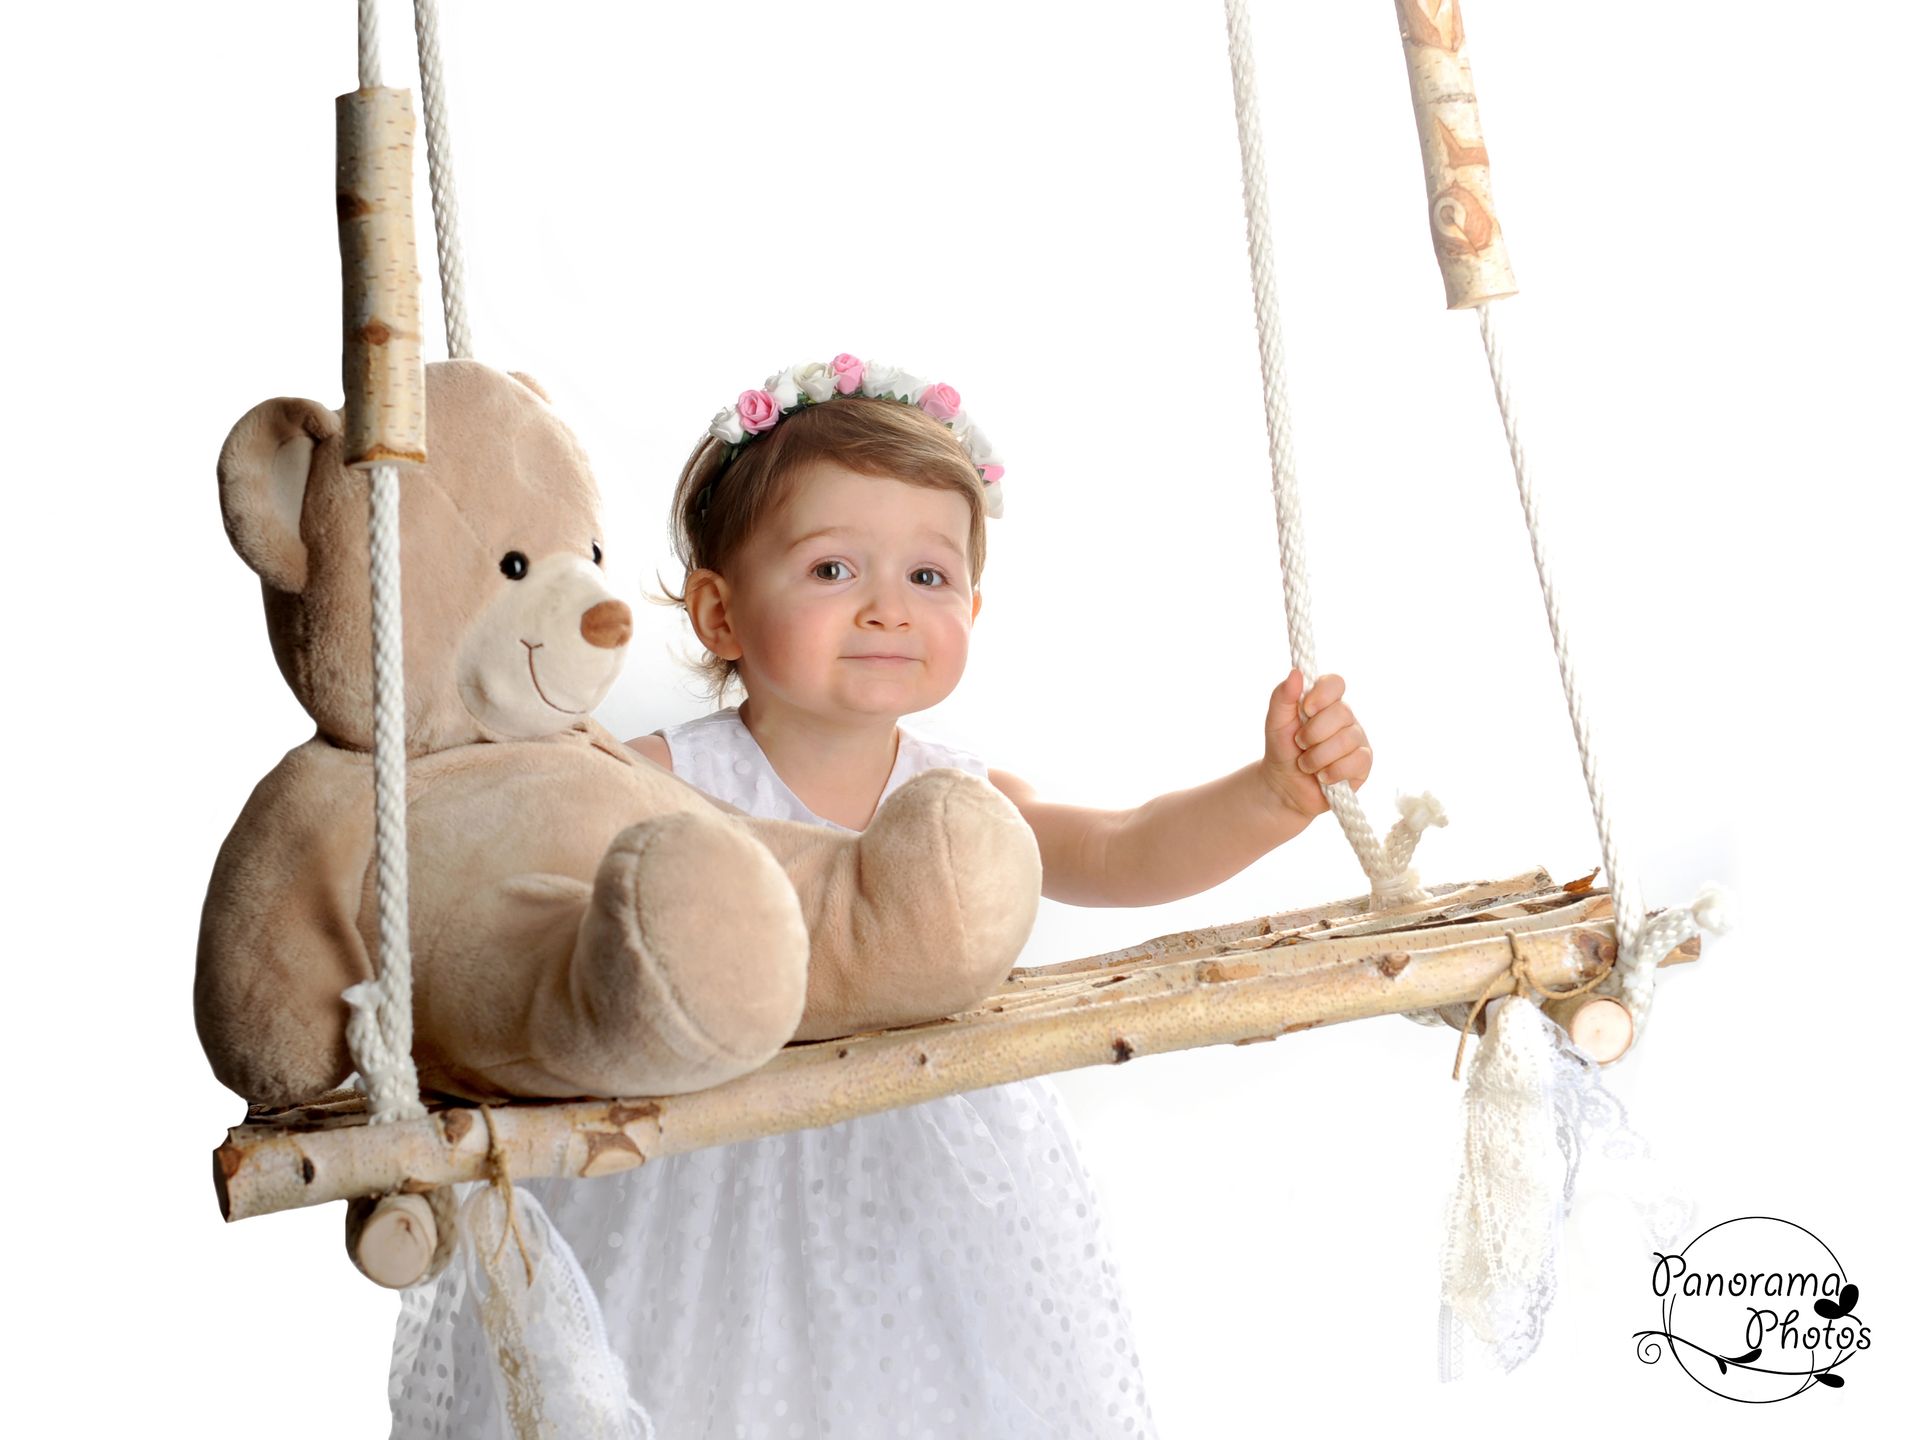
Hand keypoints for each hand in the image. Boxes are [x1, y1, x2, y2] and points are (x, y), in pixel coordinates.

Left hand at [1259, 668, 1370, 819]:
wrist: (1284, 786)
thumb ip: (1282, 697)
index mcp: (1324, 702)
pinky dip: (1332, 772)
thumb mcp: (1275, 723)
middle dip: (1313, 734)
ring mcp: (1357, 739)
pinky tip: (1323, 777)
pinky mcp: (1363, 763)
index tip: (1306, 709)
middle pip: (1341, 713)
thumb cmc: (1282, 750)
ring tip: (1307, 765)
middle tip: (1300, 745)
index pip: (1335, 683)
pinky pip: (1356, 762)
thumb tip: (1296, 673)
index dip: (1322, 694)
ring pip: (1347, 740)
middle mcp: (1345, 717)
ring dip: (1318, 757)